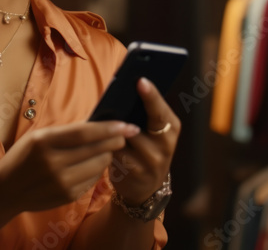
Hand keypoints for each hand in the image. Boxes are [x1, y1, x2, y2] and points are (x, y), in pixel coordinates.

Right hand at [0, 120, 139, 213]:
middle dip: (115, 140)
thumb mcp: (39, 137)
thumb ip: (67, 132)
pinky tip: (91, 164)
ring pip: (99, 165)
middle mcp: (53, 163)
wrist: (6, 189)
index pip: (85, 133)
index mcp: (45, 142)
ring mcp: (61, 182)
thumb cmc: (24, 157)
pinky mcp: (68, 196)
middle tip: (126, 133)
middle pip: (96, 149)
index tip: (126, 124)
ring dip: (107, 154)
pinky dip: (96, 169)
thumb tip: (99, 123)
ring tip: (106, 148)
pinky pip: (93, 179)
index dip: (109, 128)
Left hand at [110, 78, 180, 204]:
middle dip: (138, 103)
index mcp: (171, 127)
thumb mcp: (149, 132)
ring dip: (114, 127)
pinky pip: (118, 154)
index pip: (161, 109)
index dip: (151, 94)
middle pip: (152, 119)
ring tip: (102, 114)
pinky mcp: (138, 174)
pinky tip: (97, 138)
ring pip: (128, 137)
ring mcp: (154, 160)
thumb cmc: (142, 149)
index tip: (141, 80)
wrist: (144, 188)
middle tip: (125, 87)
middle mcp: (166, 143)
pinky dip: (107, 145)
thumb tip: (121, 91)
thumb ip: (141, 113)